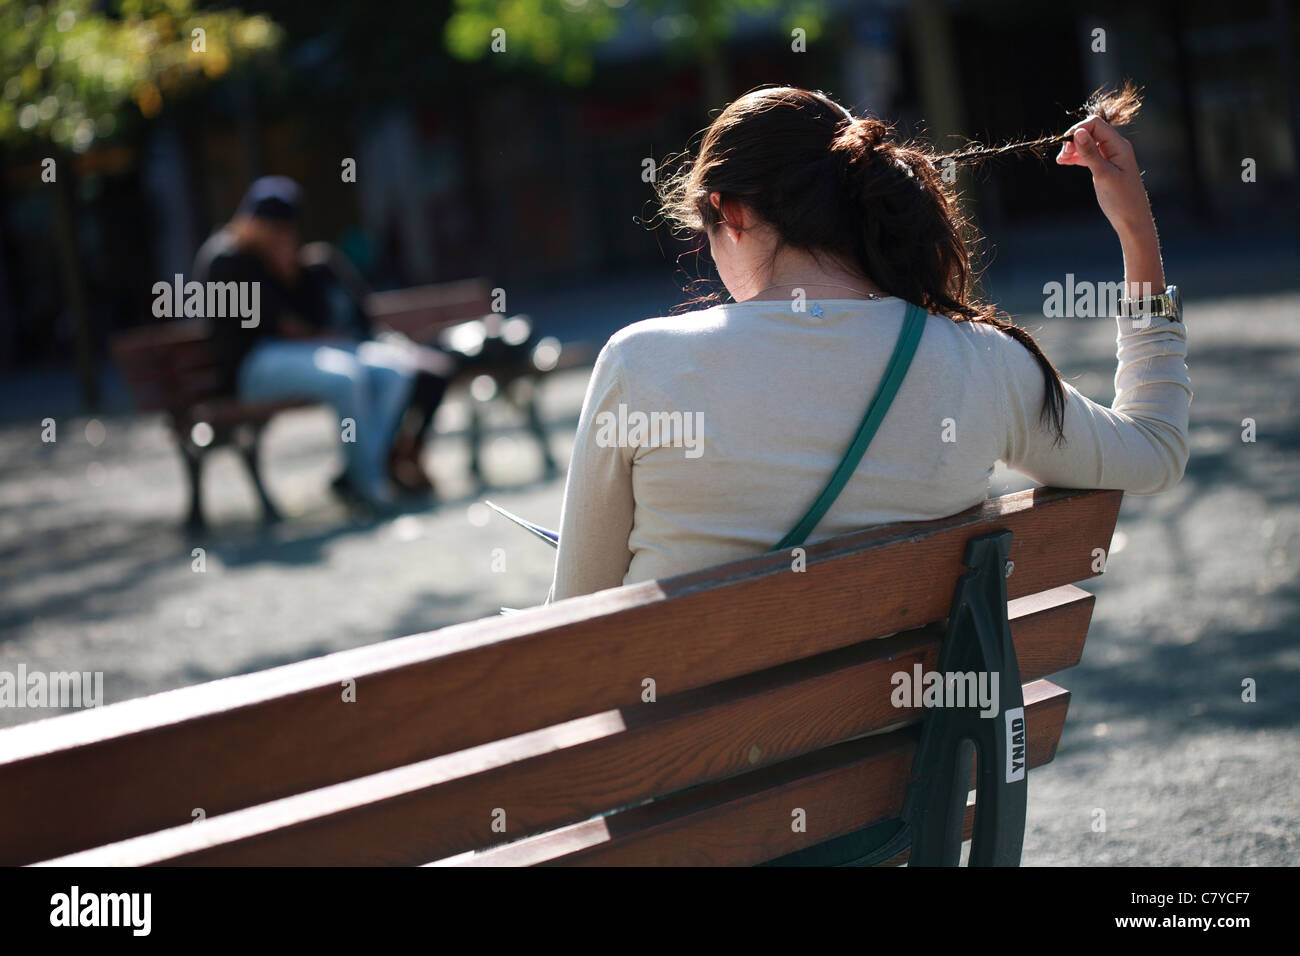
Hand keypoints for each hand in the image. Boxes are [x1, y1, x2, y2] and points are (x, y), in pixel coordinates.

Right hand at [1056, 116, 1153, 239]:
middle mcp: (1115, 147)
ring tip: (1061, 160)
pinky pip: (1089, 155)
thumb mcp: (1103, 175)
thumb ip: (1090, 153)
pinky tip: (1065, 162)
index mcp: (1119, 146)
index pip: (1095, 125)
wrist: (1132, 219)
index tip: (1065, 146)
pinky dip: (1077, 157)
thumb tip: (1078, 132)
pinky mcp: (1105, 166)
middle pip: (1091, 132)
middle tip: (1062, 156)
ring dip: (1073, 149)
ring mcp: (1110, 157)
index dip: (1078, 130)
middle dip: (1074, 140)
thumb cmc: (1121, 199)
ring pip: (1088, 144)